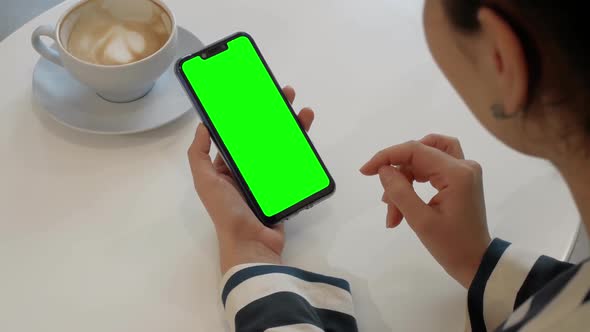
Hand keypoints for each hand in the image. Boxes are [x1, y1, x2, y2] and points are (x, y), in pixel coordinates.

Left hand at [188, 86, 314, 273]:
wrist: (252, 243)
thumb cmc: (227, 211)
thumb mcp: (205, 180)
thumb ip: (199, 154)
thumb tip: (203, 125)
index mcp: (227, 167)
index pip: (238, 134)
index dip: (246, 114)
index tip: (255, 95)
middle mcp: (247, 170)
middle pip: (262, 135)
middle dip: (273, 114)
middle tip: (284, 94)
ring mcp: (268, 178)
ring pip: (281, 145)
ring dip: (291, 126)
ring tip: (302, 111)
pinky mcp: (285, 186)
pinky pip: (293, 163)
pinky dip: (301, 147)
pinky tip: (306, 132)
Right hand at [360, 134, 491, 287]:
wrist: (476, 262)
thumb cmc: (451, 246)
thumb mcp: (421, 221)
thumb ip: (400, 191)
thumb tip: (383, 169)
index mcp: (457, 173)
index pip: (415, 150)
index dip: (387, 156)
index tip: (366, 171)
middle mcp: (464, 165)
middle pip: (419, 153)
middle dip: (398, 175)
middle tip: (386, 202)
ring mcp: (464, 171)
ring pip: (424, 159)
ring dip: (405, 178)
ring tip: (394, 209)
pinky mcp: (460, 178)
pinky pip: (431, 168)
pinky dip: (414, 180)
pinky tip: (404, 201)